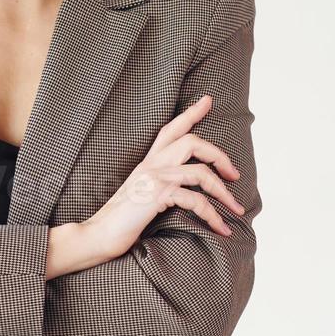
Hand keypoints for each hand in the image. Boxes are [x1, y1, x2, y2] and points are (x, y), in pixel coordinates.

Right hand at [51, 94, 244, 274]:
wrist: (98, 235)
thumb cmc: (119, 221)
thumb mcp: (140, 195)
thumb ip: (158, 186)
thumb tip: (183, 192)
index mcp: (147, 163)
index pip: (170, 130)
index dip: (191, 114)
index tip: (208, 101)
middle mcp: (151, 165)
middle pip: (192, 142)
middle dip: (220, 156)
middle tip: (234, 174)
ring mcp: (154, 178)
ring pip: (200, 172)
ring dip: (223, 192)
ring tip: (236, 208)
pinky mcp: (157, 195)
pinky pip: (195, 200)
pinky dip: (213, 216)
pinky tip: (221, 228)